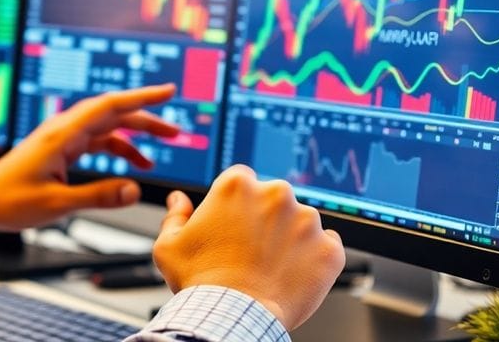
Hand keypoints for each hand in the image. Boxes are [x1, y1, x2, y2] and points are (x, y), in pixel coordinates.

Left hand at [0, 84, 178, 231]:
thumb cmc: (10, 201)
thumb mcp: (57, 203)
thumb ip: (98, 196)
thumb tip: (135, 189)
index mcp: (63, 135)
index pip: (109, 106)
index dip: (141, 97)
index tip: (167, 91)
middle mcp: (64, 130)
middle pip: (113, 114)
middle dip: (146, 118)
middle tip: (176, 131)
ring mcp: (62, 138)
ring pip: (107, 128)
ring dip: (134, 136)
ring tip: (160, 150)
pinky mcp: (60, 149)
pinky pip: (96, 141)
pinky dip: (118, 148)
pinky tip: (133, 164)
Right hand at [152, 165, 344, 330]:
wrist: (233, 317)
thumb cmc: (200, 282)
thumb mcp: (169, 245)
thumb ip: (176, 215)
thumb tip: (179, 200)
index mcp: (238, 185)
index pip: (242, 181)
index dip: (236, 205)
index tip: (233, 224)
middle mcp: (276, 194)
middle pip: (273, 198)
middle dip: (265, 219)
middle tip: (250, 249)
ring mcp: (307, 221)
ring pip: (301, 222)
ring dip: (290, 237)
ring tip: (270, 265)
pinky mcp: (329, 248)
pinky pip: (326, 246)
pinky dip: (313, 257)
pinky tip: (292, 273)